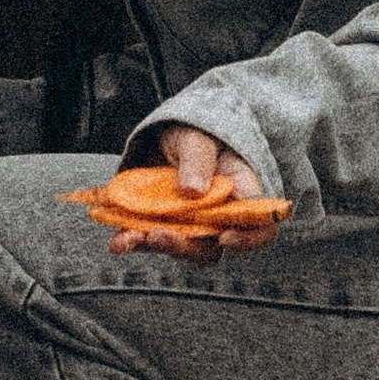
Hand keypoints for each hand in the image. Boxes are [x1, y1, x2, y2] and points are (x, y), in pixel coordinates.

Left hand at [104, 123, 268, 250]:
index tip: (224, 237)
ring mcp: (191, 223)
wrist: (167, 134)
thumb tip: (193, 190)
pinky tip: (119, 242)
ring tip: (129, 238)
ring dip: (155, 245)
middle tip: (159, 235)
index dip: (249, 237)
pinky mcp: (165, 224)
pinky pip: (152, 240)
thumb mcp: (196, 138)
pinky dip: (134, 242)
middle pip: (213, 245)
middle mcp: (219, 214)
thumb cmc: (195, 133)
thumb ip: (198, 160)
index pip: (259, 222)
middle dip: (185, 246)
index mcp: (241, 190)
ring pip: (181, 246)